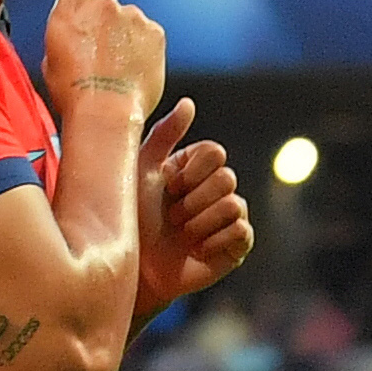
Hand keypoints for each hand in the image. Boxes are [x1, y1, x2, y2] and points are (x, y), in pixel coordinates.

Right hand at [37, 0, 163, 121]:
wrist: (102, 112)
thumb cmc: (71, 93)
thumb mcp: (52, 58)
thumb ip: (68, 32)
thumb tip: (83, 34)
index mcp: (69, 9)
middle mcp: (102, 2)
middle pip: (108, 10)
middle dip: (107, 30)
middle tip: (98, 64)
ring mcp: (130, 14)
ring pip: (130, 27)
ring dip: (125, 45)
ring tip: (113, 74)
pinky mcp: (154, 30)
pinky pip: (148, 40)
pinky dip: (143, 54)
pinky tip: (131, 74)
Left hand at [135, 94, 253, 314]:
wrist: (131, 268)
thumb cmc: (130, 219)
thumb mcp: (141, 170)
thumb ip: (164, 134)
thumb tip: (188, 102)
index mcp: (196, 168)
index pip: (215, 152)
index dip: (191, 172)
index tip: (168, 187)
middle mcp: (216, 189)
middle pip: (227, 177)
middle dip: (193, 200)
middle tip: (172, 216)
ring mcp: (229, 217)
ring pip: (232, 204)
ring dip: (199, 222)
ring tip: (181, 234)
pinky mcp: (236, 246)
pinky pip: (241, 230)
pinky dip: (213, 241)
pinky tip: (196, 250)